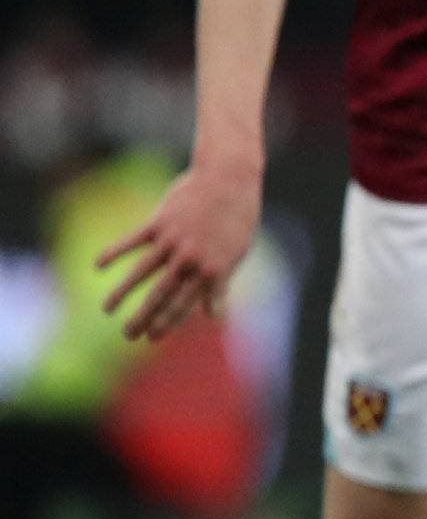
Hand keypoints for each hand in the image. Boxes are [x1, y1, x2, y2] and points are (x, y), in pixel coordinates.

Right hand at [93, 160, 262, 342]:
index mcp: (212, 270)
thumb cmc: (236, 220)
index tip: (152, 338)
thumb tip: (213, 318)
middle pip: (161, 294)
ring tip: (107, 309)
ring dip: (123, 292)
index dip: (168, 323)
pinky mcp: (159, 222)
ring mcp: (173, 240)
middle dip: (144, 317)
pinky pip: (132, 241)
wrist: (229, 180)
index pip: (185, 304)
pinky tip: (97, 265)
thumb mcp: (236, 255)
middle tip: (128, 336)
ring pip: (142, 272)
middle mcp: (191, 258)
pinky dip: (114, 252)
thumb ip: (219, 285)